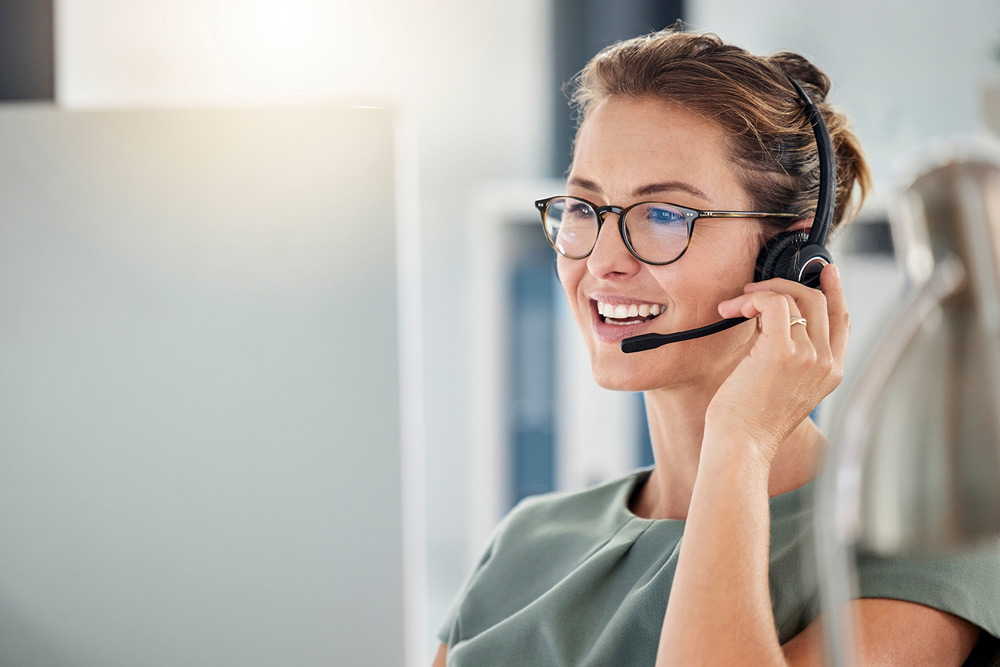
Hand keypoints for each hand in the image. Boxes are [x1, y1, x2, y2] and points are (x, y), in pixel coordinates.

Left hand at [705, 264, 849, 464]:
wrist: (743, 447)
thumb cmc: (751, 424)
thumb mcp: (783, 388)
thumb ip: (790, 357)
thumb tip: (770, 320)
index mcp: (831, 373)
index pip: (843, 320)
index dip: (835, 291)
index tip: (824, 271)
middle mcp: (826, 363)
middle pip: (820, 301)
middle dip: (786, 285)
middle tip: (755, 288)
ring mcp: (808, 355)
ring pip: (795, 297)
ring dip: (760, 293)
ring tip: (734, 305)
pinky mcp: (782, 350)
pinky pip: (774, 302)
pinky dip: (752, 298)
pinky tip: (734, 309)